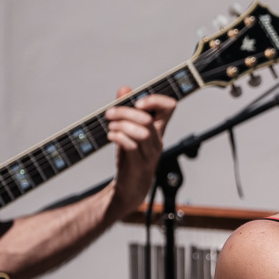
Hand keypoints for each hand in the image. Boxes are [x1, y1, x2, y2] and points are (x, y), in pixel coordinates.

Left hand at [104, 86, 176, 214]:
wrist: (129, 189)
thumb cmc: (130, 159)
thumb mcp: (128, 131)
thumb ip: (126, 109)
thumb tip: (124, 89)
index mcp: (158, 129)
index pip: (169, 107)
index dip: (154, 99)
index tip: (136, 102)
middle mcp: (157, 140)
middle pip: (148, 118)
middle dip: (125, 111)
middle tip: (109, 113)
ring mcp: (150, 153)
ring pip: (141, 132)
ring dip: (121, 125)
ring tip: (110, 126)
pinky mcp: (139, 164)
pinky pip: (132, 146)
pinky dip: (119, 137)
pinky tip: (111, 136)